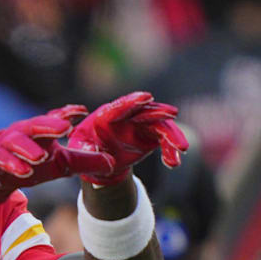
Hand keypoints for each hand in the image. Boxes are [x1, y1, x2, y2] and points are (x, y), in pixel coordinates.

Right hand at [0, 105, 114, 205]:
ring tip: (42, 157)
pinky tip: (24, 172)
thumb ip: (83, 162)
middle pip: (35, 124)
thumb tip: (112, 164)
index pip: (55, 118)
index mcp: (40, 131)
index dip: (67, 113)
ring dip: (28, 148)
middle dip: (48, 124)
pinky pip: (0, 160)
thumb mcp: (59, 166)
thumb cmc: (27, 166)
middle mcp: (21, 132)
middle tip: (64, 128)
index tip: (83, 110)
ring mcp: (4, 145)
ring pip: (15, 141)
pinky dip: (12, 164)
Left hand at [65, 91, 189, 184]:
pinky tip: (173, 163)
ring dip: (172, 136)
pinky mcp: (150, 135)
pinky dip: (170, 150)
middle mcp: (126, 117)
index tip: (147, 96)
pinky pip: (164, 140)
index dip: (132, 101)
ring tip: (181, 150)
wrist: (99, 160)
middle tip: (173, 113)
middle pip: (145, 111)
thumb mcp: (79, 151)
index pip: (119, 107)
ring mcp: (140, 124)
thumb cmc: (85, 150)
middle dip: (158, 112)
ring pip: (160, 126)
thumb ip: (88, 152)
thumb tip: (107, 160)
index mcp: (105, 117)